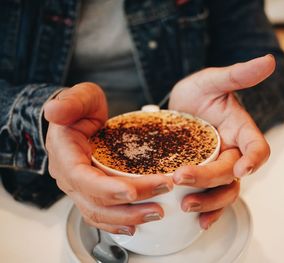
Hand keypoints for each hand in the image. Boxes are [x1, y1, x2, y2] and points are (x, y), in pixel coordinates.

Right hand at [44, 82, 172, 234]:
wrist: (77, 119)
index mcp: (66, 155)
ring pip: (99, 213)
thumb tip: (54, 111)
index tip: (133, 191)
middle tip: (161, 199)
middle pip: (97, 201)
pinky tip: (136, 224)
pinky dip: (117, 223)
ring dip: (128, 217)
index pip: (83, 179)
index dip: (107, 189)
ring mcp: (79, 187)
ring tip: (156, 213)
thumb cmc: (80, 109)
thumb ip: (70, 103)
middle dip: (129, 205)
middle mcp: (70, 177)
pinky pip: (100, 214)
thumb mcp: (79, 98)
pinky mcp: (90, 192)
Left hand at [169, 55, 274, 228]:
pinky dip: (207, 210)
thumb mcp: (212, 80)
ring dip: (209, 202)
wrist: (178, 106)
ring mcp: (218, 164)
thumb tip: (269, 61)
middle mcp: (232, 150)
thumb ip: (237, 74)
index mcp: (240, 129)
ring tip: (186, 205)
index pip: (257, 146)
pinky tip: (195, 220)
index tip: (242, 167)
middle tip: (181, 178)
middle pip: (231, 172)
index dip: (254, 158)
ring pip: (225, 191)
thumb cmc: (197, 92)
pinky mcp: (203, 175)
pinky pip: (211, 197)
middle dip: (209, 179)